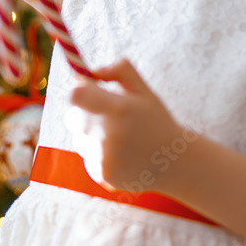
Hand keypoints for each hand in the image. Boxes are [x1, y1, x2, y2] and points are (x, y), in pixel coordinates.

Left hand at [68, 59, 192, 192]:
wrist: (173, 163)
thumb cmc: (156, 120)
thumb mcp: (143, 90)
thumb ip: (120, 71)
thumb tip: (92, 71)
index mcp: (118, 109)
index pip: (76, 96)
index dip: (79, 91)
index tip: (88, 91)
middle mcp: (107, 135)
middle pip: (73, 117)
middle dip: (84, 113)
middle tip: (106, 115)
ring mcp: (103, 157)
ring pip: (79, 138)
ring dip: (91, 135)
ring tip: (119, 137)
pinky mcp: (101, 174)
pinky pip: (86, 157)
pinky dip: (97, 154)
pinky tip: (120, 154)